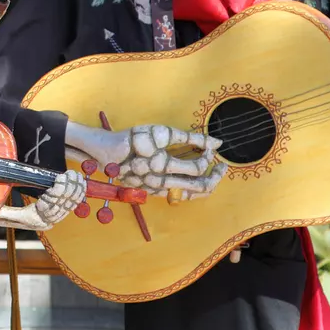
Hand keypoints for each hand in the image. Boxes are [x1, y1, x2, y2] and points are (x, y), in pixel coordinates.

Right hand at [0, 170, 86, 231]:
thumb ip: (1, 209)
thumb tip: (3, 204)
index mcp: (31, 220)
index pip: (51, 205)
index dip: (59, 190)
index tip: (62, 177)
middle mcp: (42, 222)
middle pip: (62, 205)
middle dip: (70, 188)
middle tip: (73, 173)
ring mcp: (47, 220)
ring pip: (67, 207)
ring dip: (74, 191)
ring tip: (78, 176)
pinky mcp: (50, 215)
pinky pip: (66, 207)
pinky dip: (74, 197)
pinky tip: (78, 186)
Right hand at [112, 125, 226, 200]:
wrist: (107, 152)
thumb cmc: (134, 139)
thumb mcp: (162, 133)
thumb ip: (191, 138)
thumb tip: (216, 142)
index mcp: (165, 167)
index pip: (197, 167)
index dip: (207, 156)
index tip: (210, 147)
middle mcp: (163, 183)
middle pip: (200, 187)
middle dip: (216, 176)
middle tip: (222, 166)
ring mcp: (158, 190)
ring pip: (191, 195)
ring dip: (206, 185)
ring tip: (212, 174)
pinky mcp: (153, 192)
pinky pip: (178, 196)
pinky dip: (191, 190)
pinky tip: (193, 180)